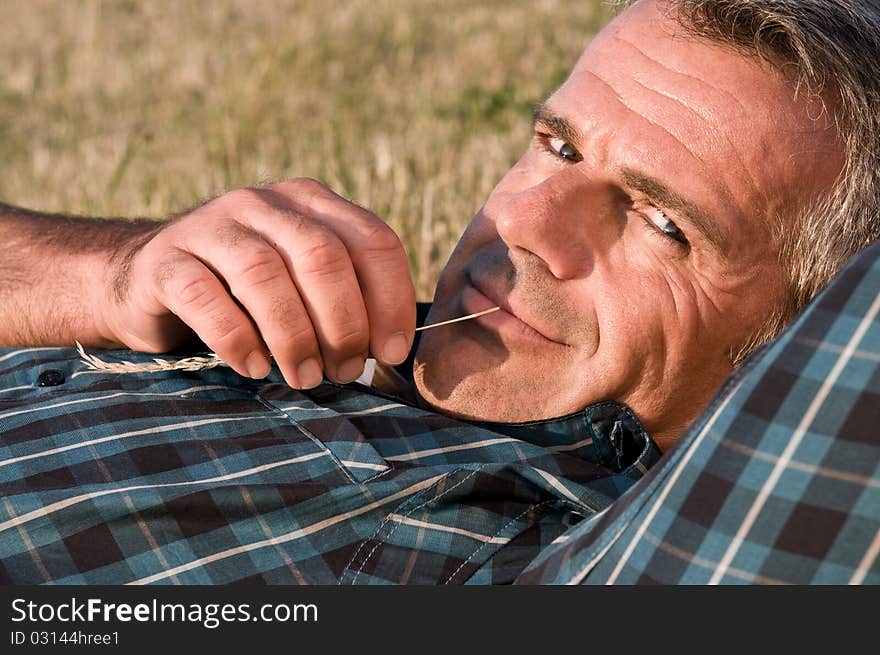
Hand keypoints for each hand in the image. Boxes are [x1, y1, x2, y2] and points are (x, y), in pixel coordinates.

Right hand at [100, 178, 415, 387]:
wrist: (152, 282)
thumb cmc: (247, 294)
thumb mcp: (303, 283)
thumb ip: (346, 297)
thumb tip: (393, 351)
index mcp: (310, 203)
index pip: (373, 240)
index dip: (391, 300)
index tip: (391, 352)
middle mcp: (263, 203)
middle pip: (322, 256)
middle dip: (344, 324)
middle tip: (344, 372)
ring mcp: (211, 226)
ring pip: (264, 273)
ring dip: (294, 337)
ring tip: (304, 378)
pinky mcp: (166, 260)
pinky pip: (205, 297)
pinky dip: (237, 338)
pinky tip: (254, 367)